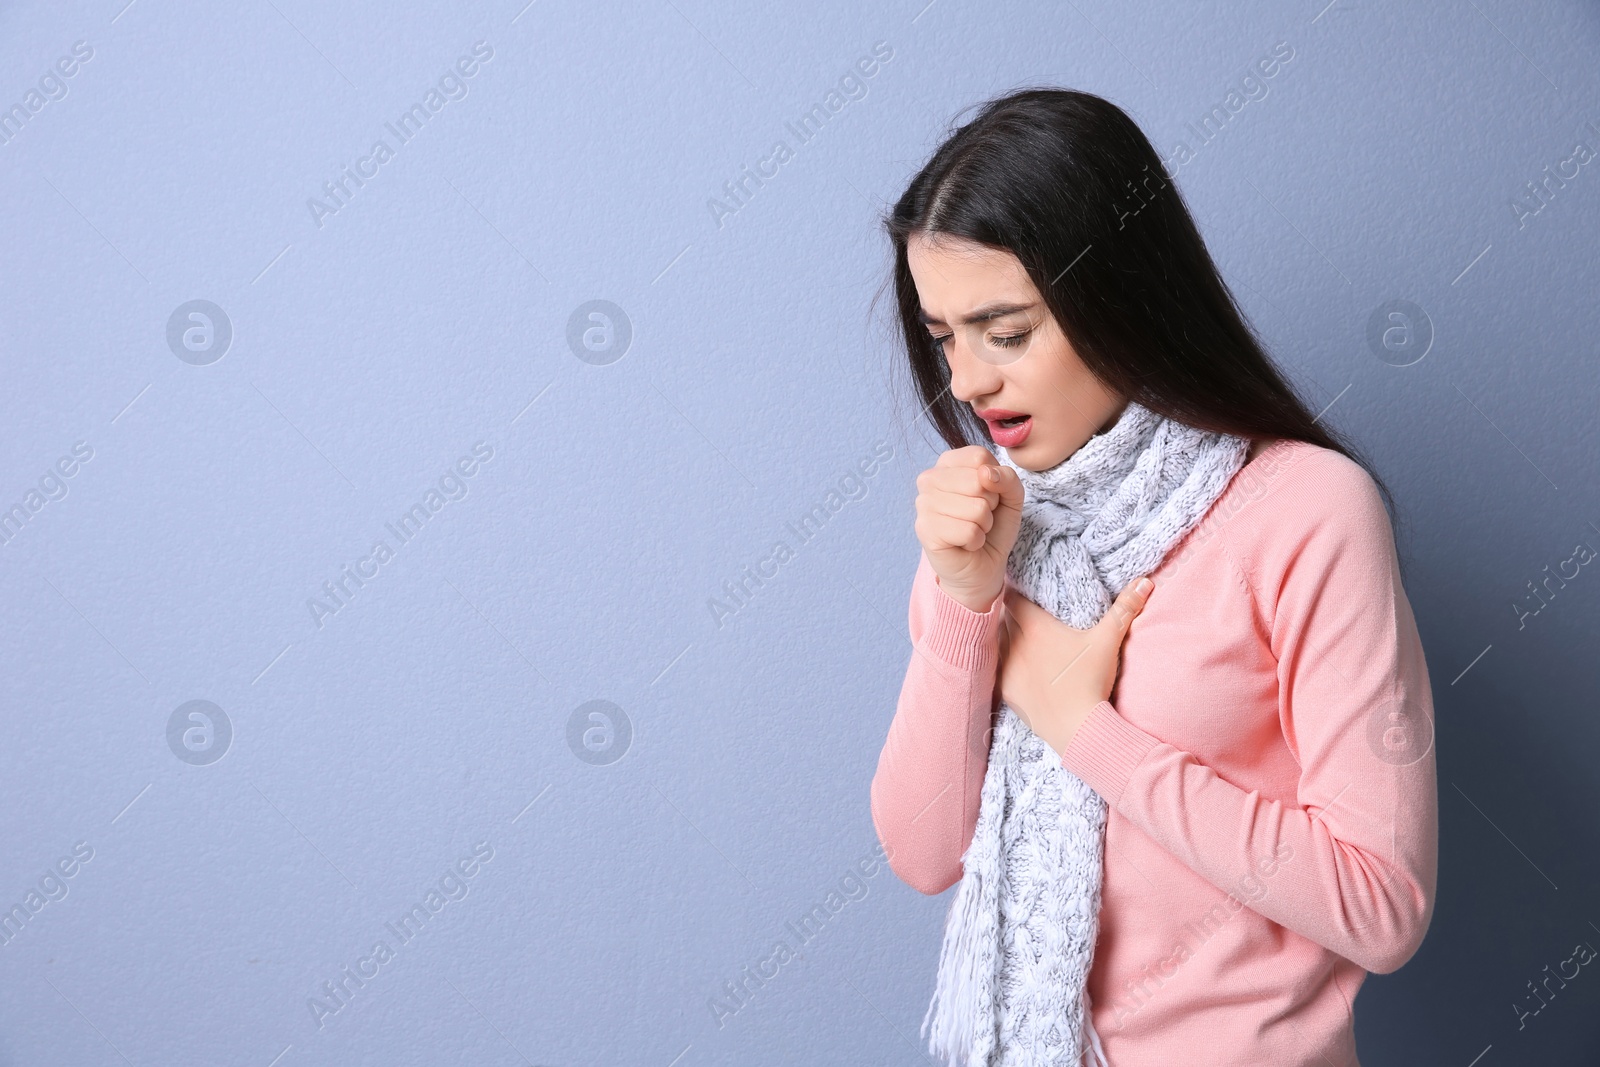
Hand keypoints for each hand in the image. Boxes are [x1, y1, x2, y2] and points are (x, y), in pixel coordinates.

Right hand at [913, 446, 1024, 611]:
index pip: (979, 457)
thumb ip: (1007, 477)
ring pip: (976, 508)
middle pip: (978, 480)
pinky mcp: (925, 529)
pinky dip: (976, 541)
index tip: (987, 496)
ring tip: (973, 530)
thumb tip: (986, 474)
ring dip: (983, 525)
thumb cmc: (993, 527)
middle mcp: (929, 478)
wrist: (982, 566)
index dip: (995, 480)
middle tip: (980, 517)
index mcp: (948, 463)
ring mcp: (923, 503)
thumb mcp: (1011, 496)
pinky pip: (968, 531)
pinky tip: (966, 543)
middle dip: (990, 505)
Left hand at [996, 577, 1153, 757]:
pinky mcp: (1006, 690)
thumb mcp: (1108, 641)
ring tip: (1024, 642)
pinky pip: (998, 670)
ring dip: (1008, 640)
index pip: (1012, 598)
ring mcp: (1007, 668)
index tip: (1026, 595)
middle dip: (1014, 616)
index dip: (1017, 594)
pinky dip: (1007, 666)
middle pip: (1004, 620)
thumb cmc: (1091, 680)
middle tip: (1029, 617)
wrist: (1078, 727)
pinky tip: (1020, 668)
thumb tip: (1145, 583)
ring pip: (999, 644)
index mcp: (1035, 627)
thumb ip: (1124, 609)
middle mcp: (1015, 644)